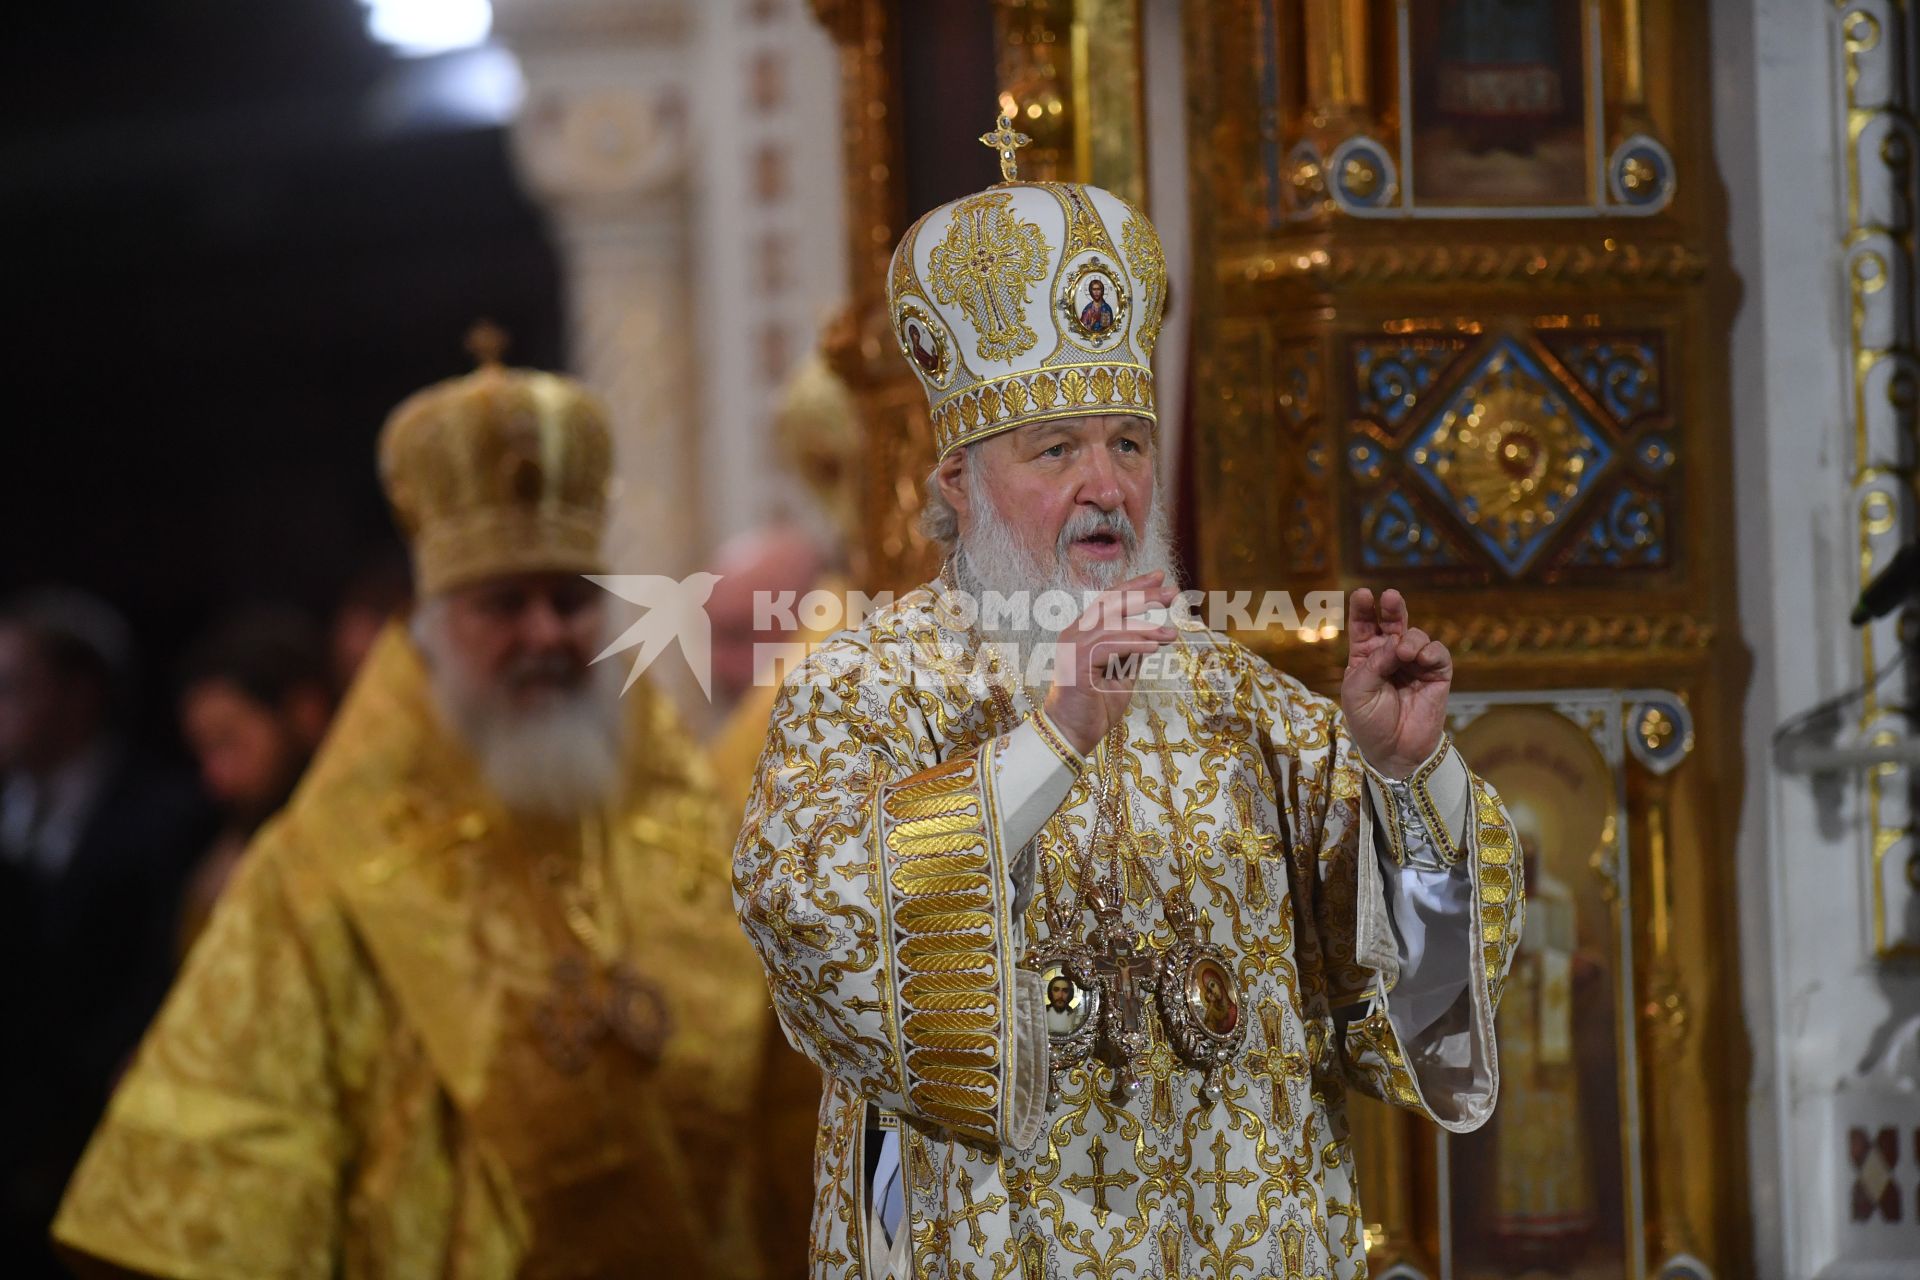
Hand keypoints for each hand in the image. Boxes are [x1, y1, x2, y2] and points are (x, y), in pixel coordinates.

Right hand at [1043, 572, 1178, 754]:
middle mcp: (1075, 633)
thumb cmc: (1095, 708)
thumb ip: (1132, 652)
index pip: (1109, 600)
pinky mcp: (1077, 662)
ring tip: (1172, 634)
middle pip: (1111, 603)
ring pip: (1113, 624)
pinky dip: (1134, 644)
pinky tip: (1155, 647)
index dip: (1134, 587)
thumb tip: (1153, 634)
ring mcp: (1073, 646)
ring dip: (1146, 628)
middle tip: (1173, 593)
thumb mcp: (1122, 674)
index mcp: (1083, 632)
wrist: (1072, 734)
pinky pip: (1110, 645)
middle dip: (1144, 595)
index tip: (1160, 578)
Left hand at [1340, 588, 1451, 777]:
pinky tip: (1421, 658)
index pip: (1363, 626)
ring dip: (1411, 639)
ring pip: (1416, 636)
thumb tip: (1398, 642)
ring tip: (1405, 653)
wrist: (1394, 751)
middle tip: (1390, 597)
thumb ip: (1374, 664)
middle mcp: (1389, 655)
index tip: (1363, 595)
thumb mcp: (1358, 692)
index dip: (1363, 609)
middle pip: (1391, 622)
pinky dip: (1430, 651)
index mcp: (1364, 657)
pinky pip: (1437, 654)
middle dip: (1391, 607)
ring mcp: (1414, 664)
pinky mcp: (1436, 675)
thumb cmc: (1369, 722)